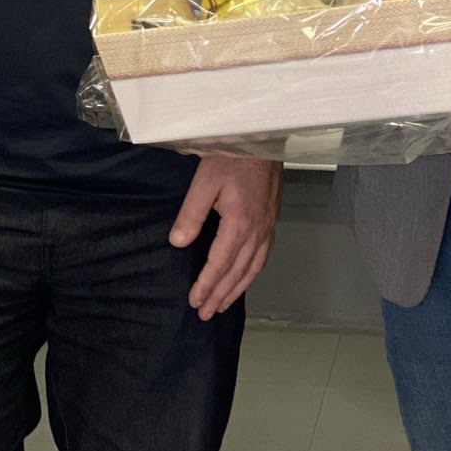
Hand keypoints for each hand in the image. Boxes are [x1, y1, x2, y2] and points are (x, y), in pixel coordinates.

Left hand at [169, 155, 282, 319]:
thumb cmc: (231, 156)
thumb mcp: (204, 181)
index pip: (221, 264)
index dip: (207, 285)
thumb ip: (191, 214)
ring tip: (223, 304)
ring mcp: (268, 226)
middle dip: (221, 295)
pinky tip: (246, 276)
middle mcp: (258, 230)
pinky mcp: (272, 219)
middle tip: (206, 314)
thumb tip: (178, 244)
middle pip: (238, 272)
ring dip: (238, 289)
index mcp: (240, 223)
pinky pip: (264, 255)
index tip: (195, 301)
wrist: (262, 137)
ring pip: (254, 267)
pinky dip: (253, 272)